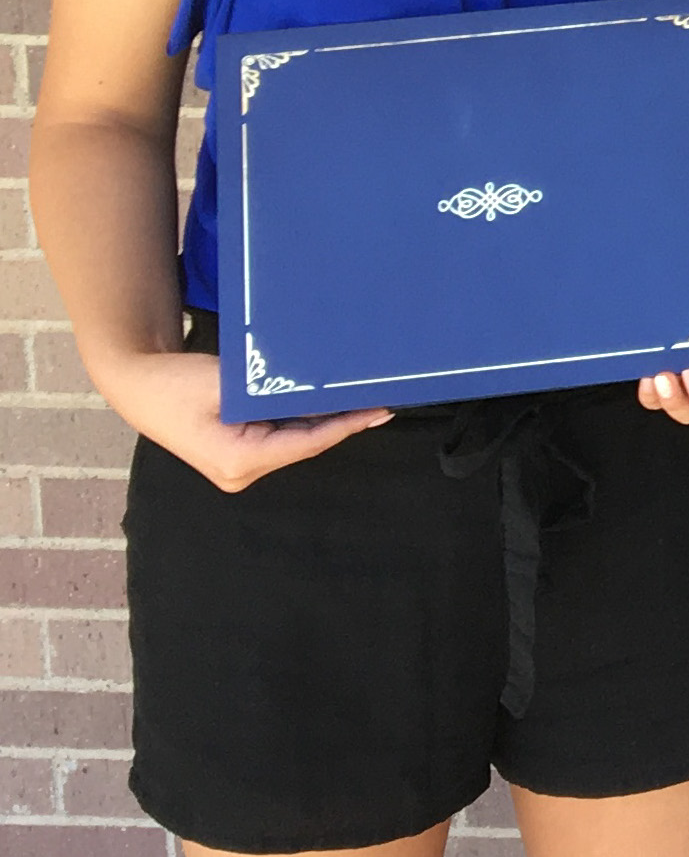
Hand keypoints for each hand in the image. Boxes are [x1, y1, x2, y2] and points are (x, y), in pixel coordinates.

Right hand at [99, 345, 388, 494]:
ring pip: (295, 441)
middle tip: (382, 395)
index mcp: (238, 461)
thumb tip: (324, 392)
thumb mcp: (228, 384)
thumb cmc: (176, 383)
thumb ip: (275, 394)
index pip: (308, 443)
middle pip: (304, 444)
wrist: (138, 383)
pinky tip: (325, 401)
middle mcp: (239, 473)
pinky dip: (301, 419)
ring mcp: (237, 468)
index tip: (380, 410)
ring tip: (361, 395)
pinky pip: (280, 437)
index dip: (347, 425)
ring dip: (322, 419)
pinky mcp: (237, 455)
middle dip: (341, 421)